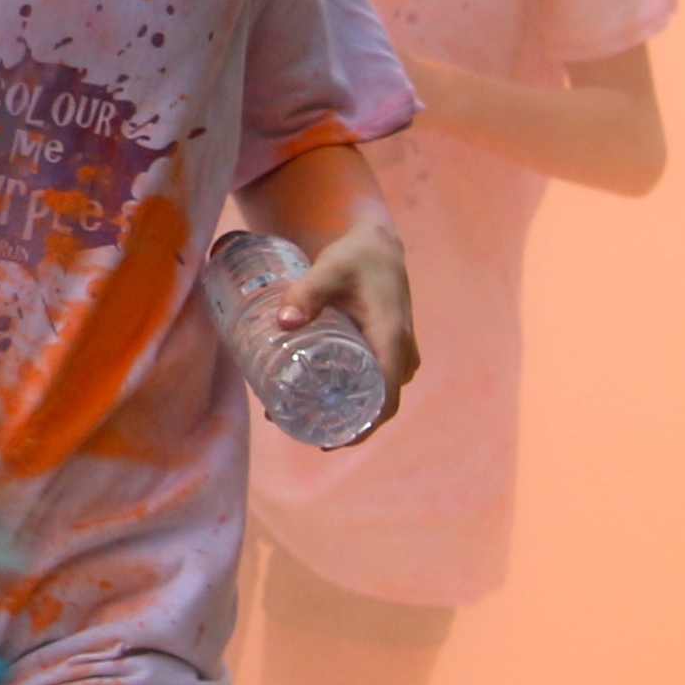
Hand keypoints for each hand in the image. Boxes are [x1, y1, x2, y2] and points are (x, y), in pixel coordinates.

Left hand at [277, 216, 418, 429]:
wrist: (376, 244)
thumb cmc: (355, 256)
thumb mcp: (329, 270)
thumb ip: (306, 293)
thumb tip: (283, 323)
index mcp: (393, 340)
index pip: (385, 400)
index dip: (362, 427)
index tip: (331, 440)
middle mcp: (401, 352)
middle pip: (377, 405)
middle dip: (344, 423)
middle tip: (300, 426)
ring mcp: (398, 352)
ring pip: (375, 395)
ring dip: (345, 410)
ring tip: (299, 414)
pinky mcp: (388, 349)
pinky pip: (374, 382)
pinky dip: (350, 394)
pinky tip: (315, 396)